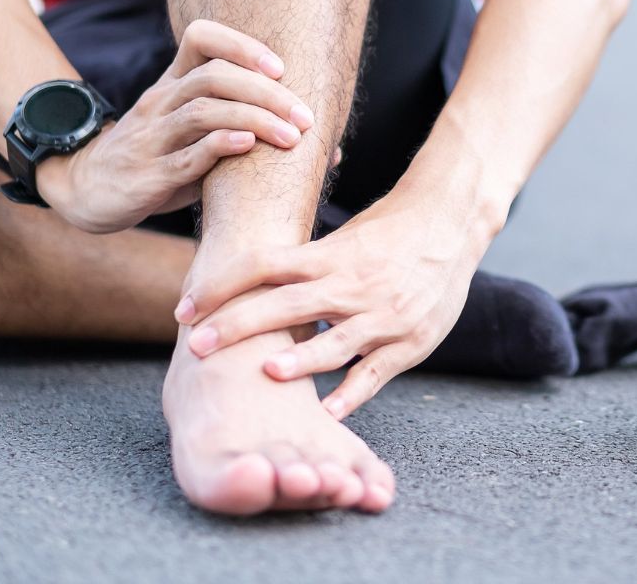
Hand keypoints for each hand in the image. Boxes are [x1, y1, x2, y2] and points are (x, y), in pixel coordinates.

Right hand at [36, 19, 315, 233]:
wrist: (86, 190)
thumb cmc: (160, 158)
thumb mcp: (196, 135)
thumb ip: (250, 132)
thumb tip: (329, 152)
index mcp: (172, 83)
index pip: (200, 37)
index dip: (242, 44)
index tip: (281, 68)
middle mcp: (161, 103)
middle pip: (213, 76)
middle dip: (266, 93)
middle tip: (306, 116)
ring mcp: (151, 138)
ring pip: (202, 112)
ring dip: (254, 120)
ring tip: (292, 137)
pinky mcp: (147, 175)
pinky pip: (184, 155)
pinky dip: (218, 147)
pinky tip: (247, 146)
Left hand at [174, 191, 485, 418]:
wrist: (451, 224)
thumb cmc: (390, 229)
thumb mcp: (344, 238)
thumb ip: (304, 266)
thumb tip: (245, 283)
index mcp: (331, 256)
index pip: (262, 266)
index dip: (220, 285)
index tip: (185, 307)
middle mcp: (352, 286)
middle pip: (285, 306)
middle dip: (237, 326)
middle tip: (196, 345)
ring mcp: (383, 317)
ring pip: (334, 344)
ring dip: (298, 361)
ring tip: (264, 373)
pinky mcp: (409, 342)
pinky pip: (374, 374)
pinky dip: (350, 395)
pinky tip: (325, 412)